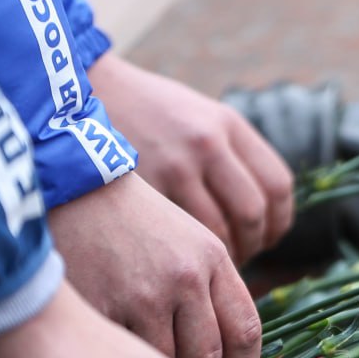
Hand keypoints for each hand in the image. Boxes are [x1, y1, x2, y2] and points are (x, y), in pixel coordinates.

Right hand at [48, 172, 259, 357]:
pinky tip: (118, 352)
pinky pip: (128, 355)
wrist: (74, 190)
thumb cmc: (132, 222)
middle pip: (209, 354)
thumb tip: (227, 351)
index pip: (246, 330)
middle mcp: (186, 276)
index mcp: (213, 258)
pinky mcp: (105, 305)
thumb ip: (210, 288)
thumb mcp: (187, 240)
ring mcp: (145, 293)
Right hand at [88, 52, 294, 263]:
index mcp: (228, 124)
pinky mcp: (145, 186)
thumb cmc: (142, 113)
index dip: (280, 219)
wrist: (78, 92)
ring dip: (224, 256)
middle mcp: (208, 142)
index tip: (270, 236)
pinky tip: (186, 260)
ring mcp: (176, 164)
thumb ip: (230, 153)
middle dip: (255, 243)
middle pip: (254, 211)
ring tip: (214, 264)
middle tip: (243, 255)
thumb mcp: (196, 115)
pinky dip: (191, 256)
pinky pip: (182, 235)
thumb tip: (262, 208)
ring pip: (221, 230)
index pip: (277, 184)